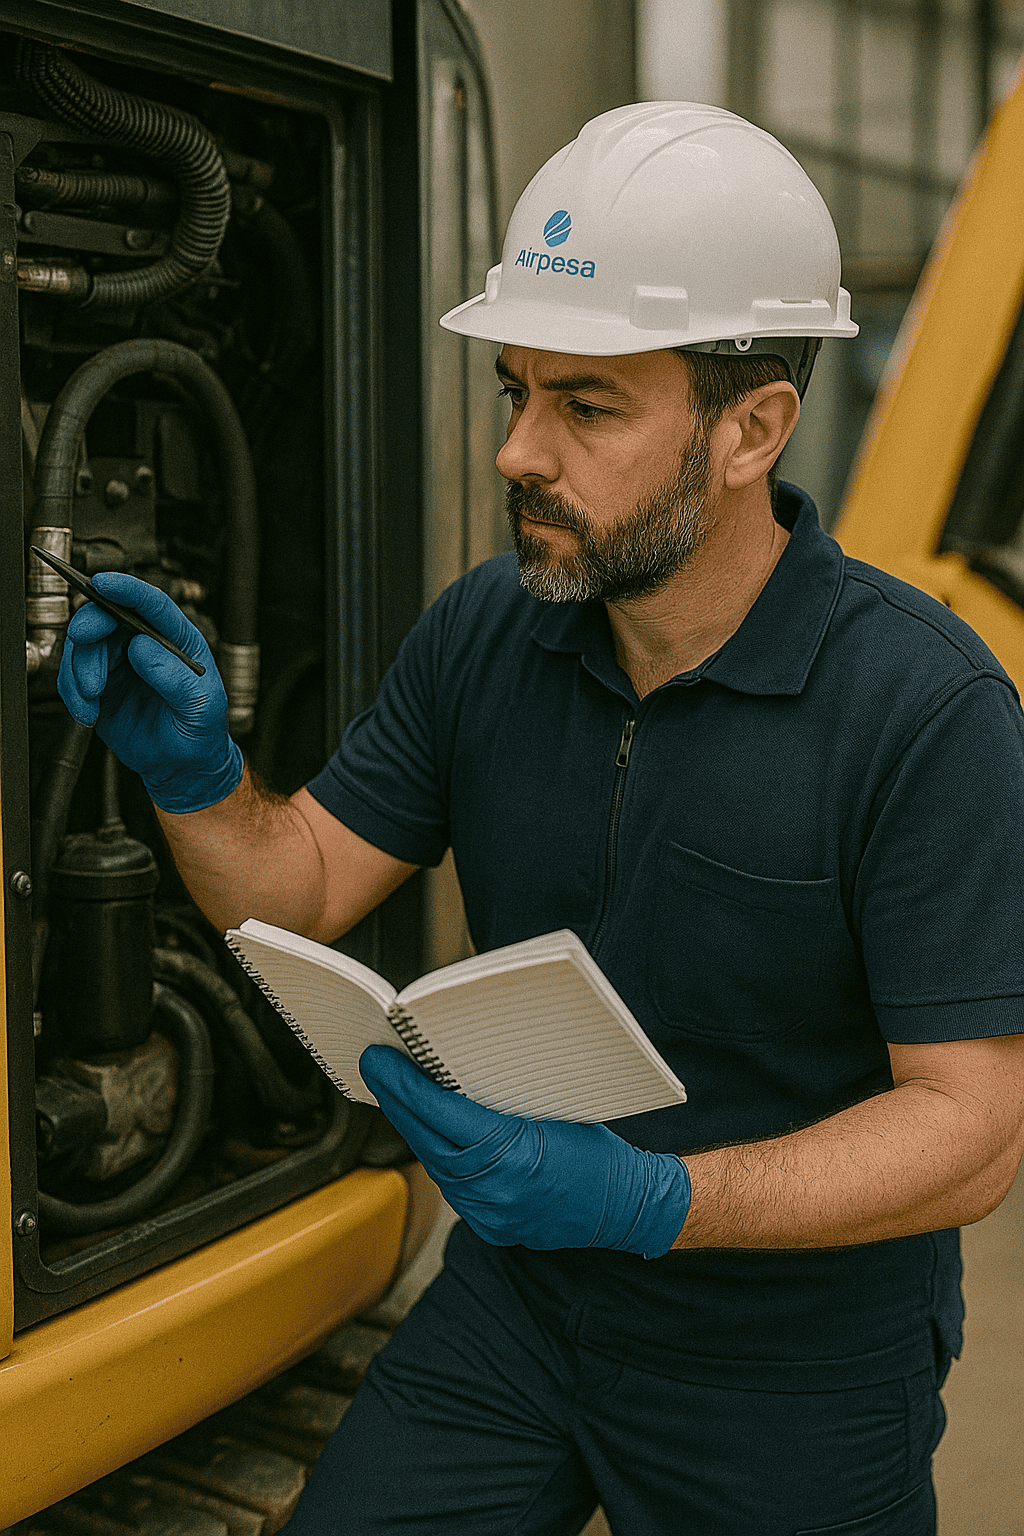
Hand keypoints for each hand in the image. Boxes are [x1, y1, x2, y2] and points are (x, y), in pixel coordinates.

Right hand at [57, 572, 243, 813]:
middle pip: (106, 617)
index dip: (126, 589)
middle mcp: (145, 644)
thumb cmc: (201, 732)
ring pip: (82, 646)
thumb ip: (175, 677)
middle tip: (88, 656)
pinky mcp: (99, 685)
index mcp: (177, 640)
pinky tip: (88, 713)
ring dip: (79, 673)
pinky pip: (71, 677)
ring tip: (92, 701)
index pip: (152, 604)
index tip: (102, 582)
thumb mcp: (200, 707)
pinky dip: (72, 694)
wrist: (182, 767)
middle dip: (89, 631)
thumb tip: (143, 647)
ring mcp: (119, 663)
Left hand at [360, 1045, 690, 1256]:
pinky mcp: (491, 1227)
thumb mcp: (555, 1107)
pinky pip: (453, 1186)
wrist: (625, 1205)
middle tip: (376, 1066)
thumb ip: (502, 1097)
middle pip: (428, 1139)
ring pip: (435, 1164)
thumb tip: (452, 1066)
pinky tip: (429, 1131)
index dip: (404, 1085)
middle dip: (397, 1101)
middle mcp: (495, 1190)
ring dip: (414, 1127)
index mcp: (513, 1154)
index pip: (441, 1113)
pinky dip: (439, 1155)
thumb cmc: (597, 1149)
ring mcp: (491, 1214)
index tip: (379, 1059)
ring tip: (397, 1093)